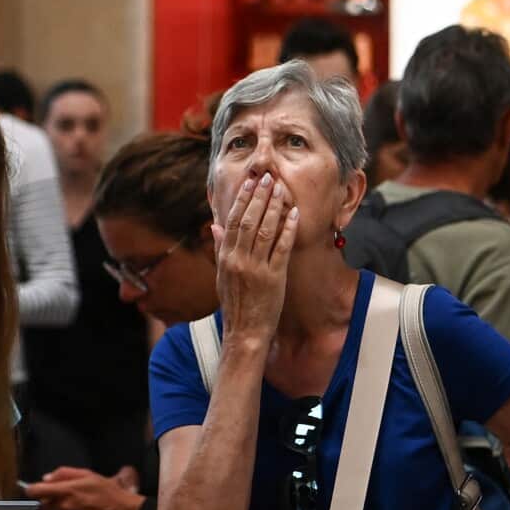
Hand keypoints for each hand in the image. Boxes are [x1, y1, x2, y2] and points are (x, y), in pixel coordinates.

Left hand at [25, 466, 145, 509]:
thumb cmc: (108, 492)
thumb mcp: (89, 475)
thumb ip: (65, 473)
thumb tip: (45, 479)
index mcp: (67, 490)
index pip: (36, 490)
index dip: (32, 489)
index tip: (35, 490)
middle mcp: (63, 508)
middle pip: (40, 506)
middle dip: (46, 502)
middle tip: (59, 500)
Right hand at [212, 173, 298, 346]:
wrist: (245, 331)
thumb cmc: (235, 304)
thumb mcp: (221, 275)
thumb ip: (219, 249)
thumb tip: (215, 225)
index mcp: (225, 258)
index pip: (232, 221)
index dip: (242, 200)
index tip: (250, 183)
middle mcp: (238, 260)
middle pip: (248, 221)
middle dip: (259, 197)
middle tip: (268, 178)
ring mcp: (256, 269)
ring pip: (264, 230)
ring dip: (274, 207)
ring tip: (281, 189)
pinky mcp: (274, 278)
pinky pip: (282, 248)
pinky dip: (288, 229)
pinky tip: (295, 214)